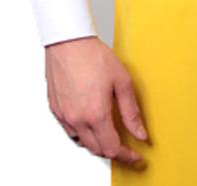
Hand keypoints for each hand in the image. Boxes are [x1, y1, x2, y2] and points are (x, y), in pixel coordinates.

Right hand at [45, 35, 148, 165]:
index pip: (112, 149)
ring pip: (82, 142)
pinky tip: (90, 119)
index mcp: (96, 114)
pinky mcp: (56, 110)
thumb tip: (140, 132)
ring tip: (108, 130)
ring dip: (97, 142)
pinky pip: (70, 131)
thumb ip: (131, 111)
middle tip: (125, 145)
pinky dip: (82, 132)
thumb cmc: (92, 55)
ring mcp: (64, 116)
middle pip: (97, 149)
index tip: (135, 156)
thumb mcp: (122, 81)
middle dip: (113, 151)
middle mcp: (78, 119)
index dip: (127, 156)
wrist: (68, 41)